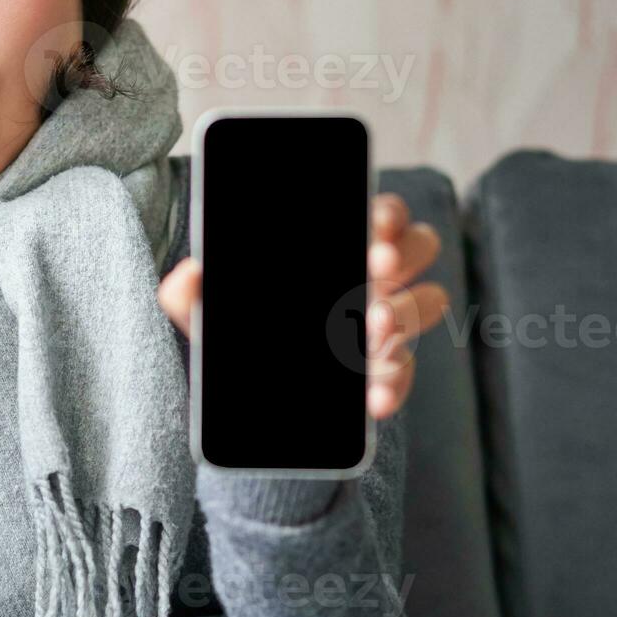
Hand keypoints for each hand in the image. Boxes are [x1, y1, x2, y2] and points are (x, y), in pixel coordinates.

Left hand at [158, 191, 453, 418]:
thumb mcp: (208, 314)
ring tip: (371, 327)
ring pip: (428, 301)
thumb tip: (190, 274)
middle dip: (404, 252)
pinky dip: (394, 386)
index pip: (382, 212)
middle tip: (374, 266)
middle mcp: (374, 278)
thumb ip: (189, 294)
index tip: (372, 224)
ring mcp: (387, 324)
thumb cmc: (240, 335)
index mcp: (340, 246)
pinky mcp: (388, 373)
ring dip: (405, 312)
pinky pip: (407, 375)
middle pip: (420, 244)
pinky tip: (371, 398)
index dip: (386, 212)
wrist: (250, 405)